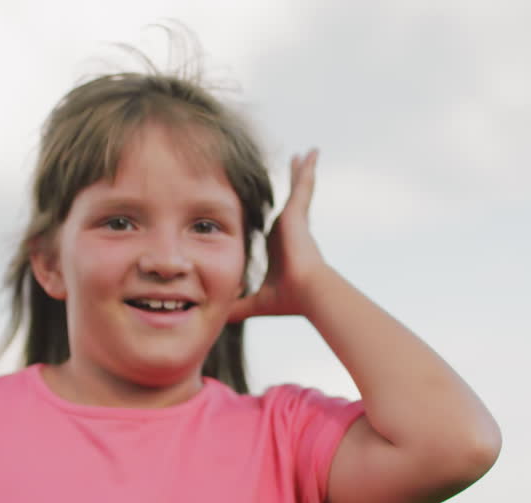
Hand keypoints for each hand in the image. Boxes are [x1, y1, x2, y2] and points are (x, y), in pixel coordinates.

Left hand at [227, 149, 328, 321]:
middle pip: (291, 202)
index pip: (276, 225)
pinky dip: (307, 170)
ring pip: (298, 190)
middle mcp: (289, 231)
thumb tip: (219, 320)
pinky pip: (303, 185)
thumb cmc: (288, 300)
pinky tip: (311, 153)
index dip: (274, 215)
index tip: (273, 208)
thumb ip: (238, 307)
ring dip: (302, 171)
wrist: (308, 292)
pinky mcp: (299, 214)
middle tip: (294, 166)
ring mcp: (296, 221)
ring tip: (305, 154)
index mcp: (280, 247)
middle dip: (292, 184)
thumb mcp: (255, 302)